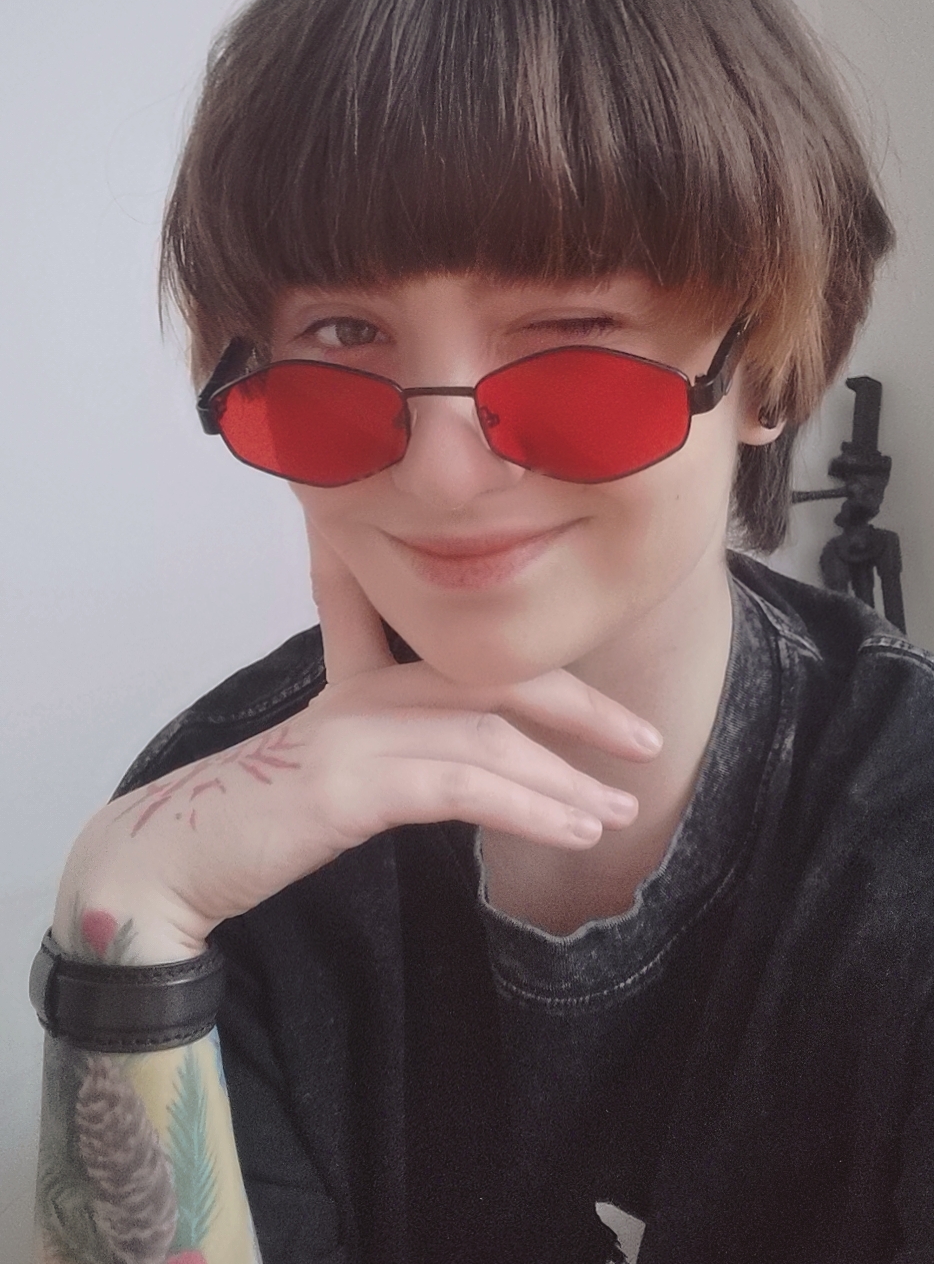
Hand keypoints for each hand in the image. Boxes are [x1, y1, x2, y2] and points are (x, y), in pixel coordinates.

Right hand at [53, 536, 660, 962]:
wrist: (174, 855)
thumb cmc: (259, 818)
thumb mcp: (341, 769)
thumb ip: (403, 754)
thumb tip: (475, 771)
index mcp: (372, 680)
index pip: (479, 661)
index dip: (553, 677)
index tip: (612, 715)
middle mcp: (370, 688)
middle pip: (501, 678)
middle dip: (583, 708)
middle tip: (646, 742)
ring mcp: (359, 730)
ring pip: (491, 735)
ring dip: (566, 776)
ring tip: (618, 810)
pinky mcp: (349, 782)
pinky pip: (462, 784)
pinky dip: (529, 804)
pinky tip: (572, 830)